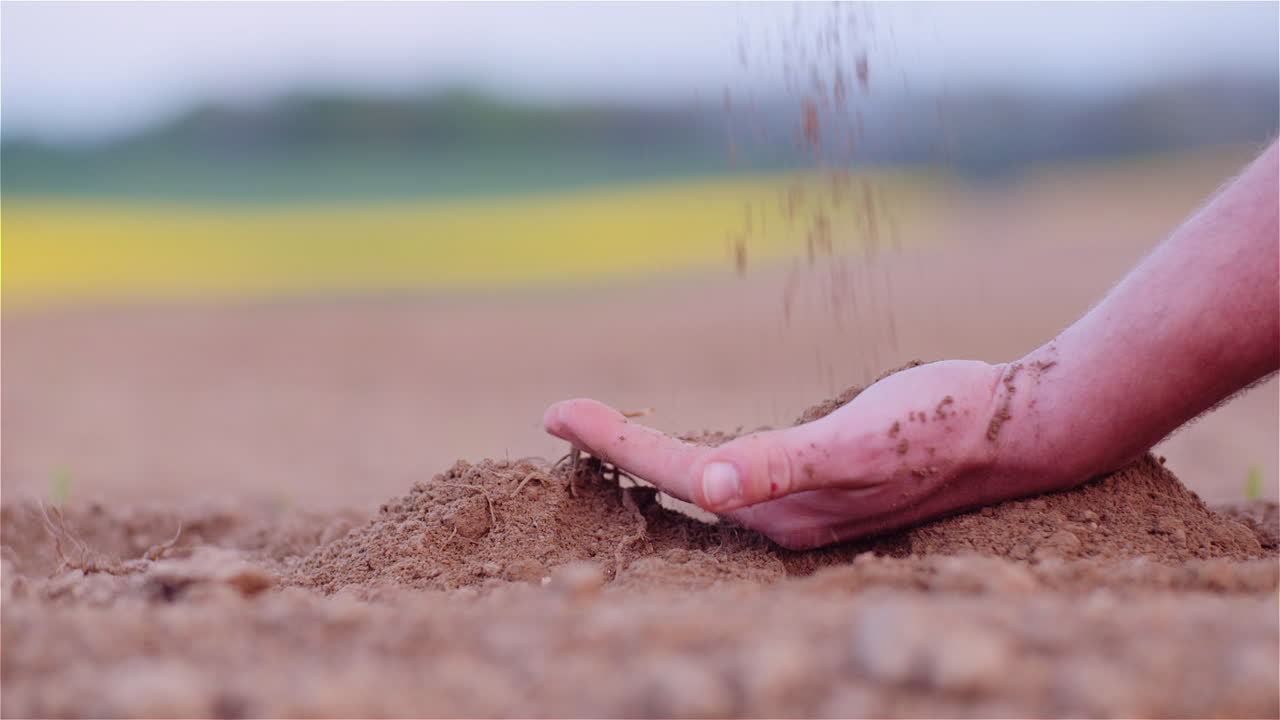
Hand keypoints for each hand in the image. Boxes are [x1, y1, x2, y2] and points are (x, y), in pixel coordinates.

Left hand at [543, 360, 1012, 549]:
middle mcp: (786, 522)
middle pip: (680, 487)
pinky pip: (747, 476)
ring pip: (710, 485)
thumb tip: (712, 486)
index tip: (553, 410)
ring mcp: (809, 510)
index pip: (674, 473)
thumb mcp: (860, 443)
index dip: (611, 442)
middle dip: (618, 456)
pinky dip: (709, 457)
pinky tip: (702, 449)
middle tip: (563, 416)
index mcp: (781, 512)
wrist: (1022, 431)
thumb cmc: (942, 425)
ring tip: (609, 431)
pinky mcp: (832, 489)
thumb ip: (783, 465)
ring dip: (655, 458)